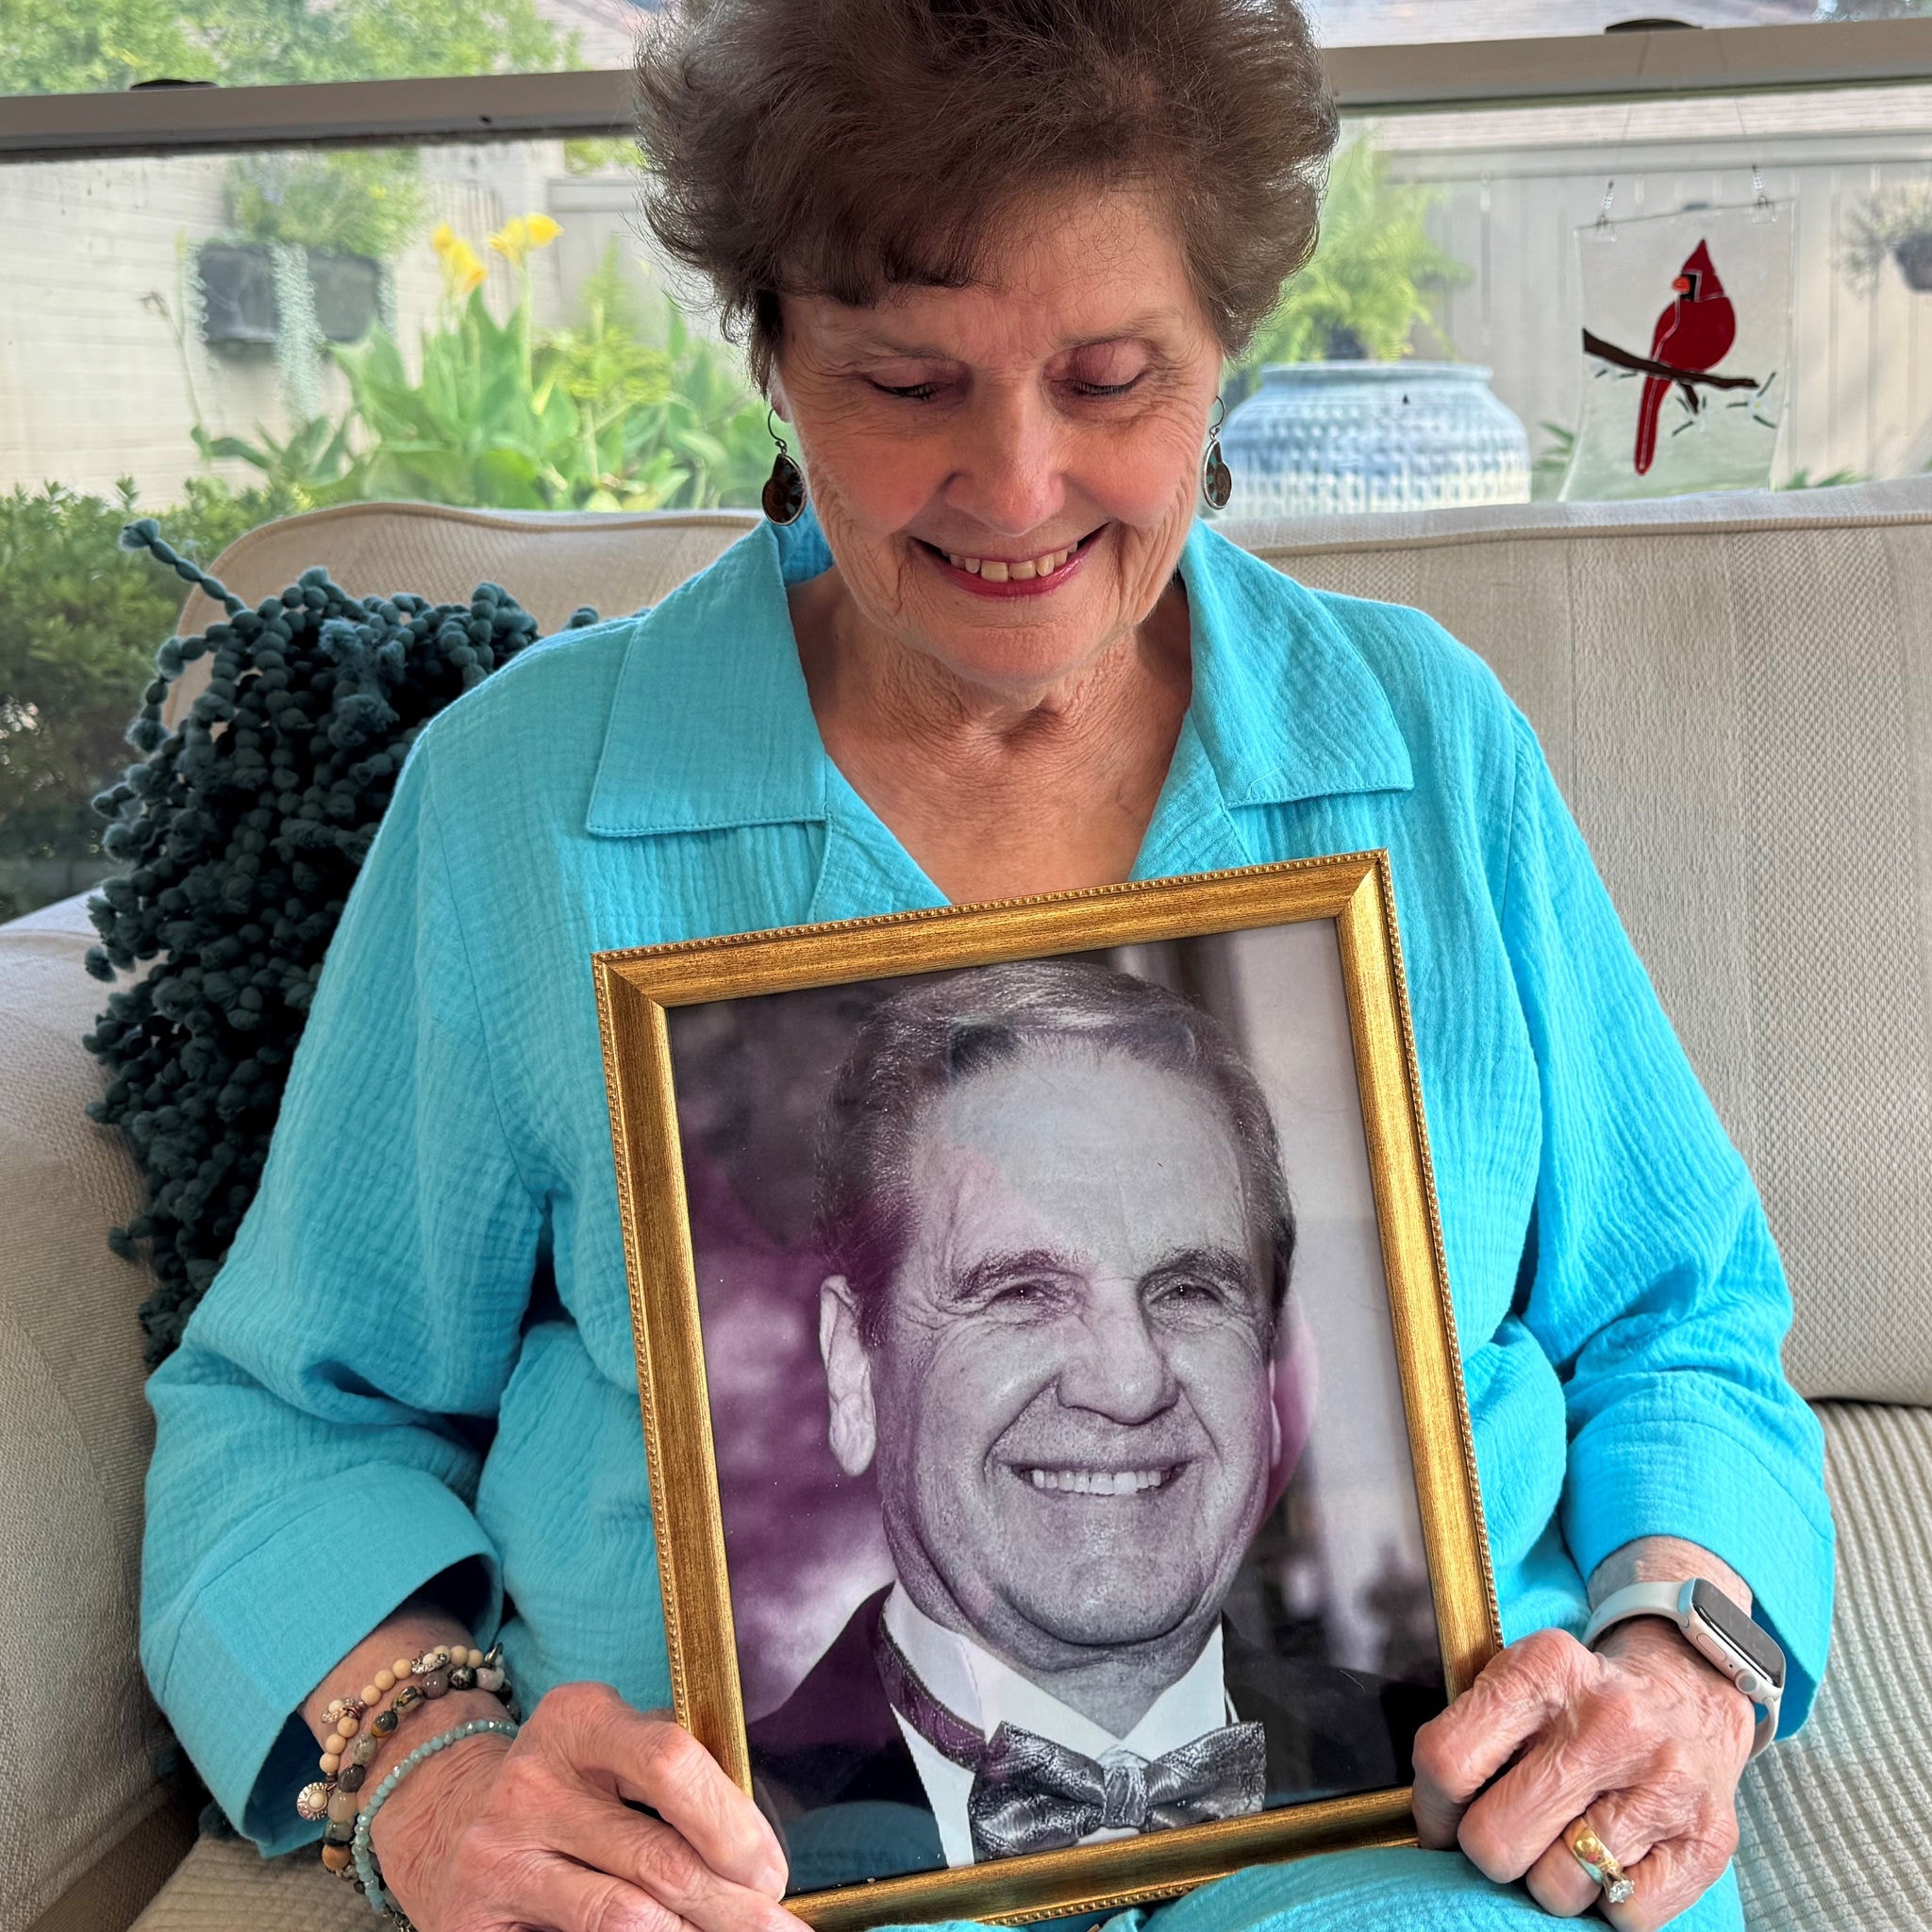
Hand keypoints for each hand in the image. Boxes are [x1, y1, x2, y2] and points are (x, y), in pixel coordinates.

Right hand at [370, 1680, 794, 1931]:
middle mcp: (533, 1781)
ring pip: (623, 1916)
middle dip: (733, 1906)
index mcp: (580, 1719)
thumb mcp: (613, 1749)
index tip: (772, 1871)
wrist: (444, 1821)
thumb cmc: (568, 1787)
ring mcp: (500, 1852)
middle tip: (776, 1928)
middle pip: (658, 1856)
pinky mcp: (475, 1920)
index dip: (733, 1824)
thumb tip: (760, 1851)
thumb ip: (679, 1777)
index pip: (672, 1761)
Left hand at [1410, 1620, 1753, 1928]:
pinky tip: (1617, 1854)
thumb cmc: (1578, 1703)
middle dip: (1490, 1851)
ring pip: (1557, 1888)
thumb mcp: (1518, 1684)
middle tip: (1512, 1833)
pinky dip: (1610, 1901)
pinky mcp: (1708, 1838)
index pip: (1448, 1761)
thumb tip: (1435, 1831)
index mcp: (1545, 1670)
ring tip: (1568, 1838)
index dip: (1433, 1809)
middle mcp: (1608, 1722)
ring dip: (1551, 1879)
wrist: (1688, 1693)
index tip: (1444, 1821)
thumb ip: (1469, 1737)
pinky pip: (1626, 1915)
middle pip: (1495, 1841)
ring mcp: (1664, 1781)